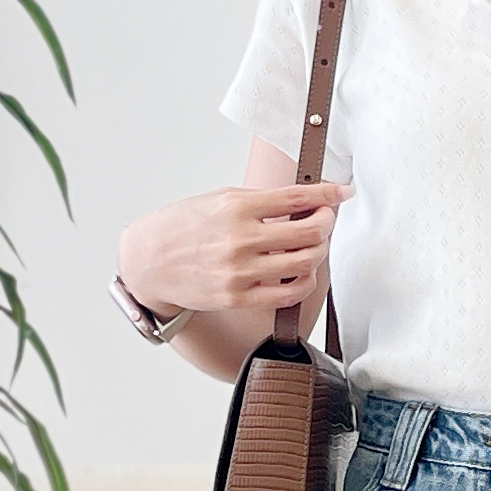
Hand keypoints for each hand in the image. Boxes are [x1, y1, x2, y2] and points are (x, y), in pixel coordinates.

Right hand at [118, 179, 347, 318]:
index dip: (328, 195)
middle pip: (310, 232)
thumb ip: (260, 201)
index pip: (297, 198)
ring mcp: (241, 271)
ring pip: (305, 263)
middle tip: (325, 221)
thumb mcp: (219, 199)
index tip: (342, 193)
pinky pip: (289, 293)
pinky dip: (304, 281)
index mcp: (237, 207)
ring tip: (312, 245)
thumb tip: (302, 201)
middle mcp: (241, 239)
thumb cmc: (183, 227)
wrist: (149, 262)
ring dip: (318, 252)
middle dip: (327, 224)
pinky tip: (300, 272)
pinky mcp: (239, 298)